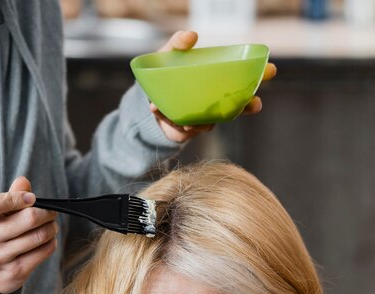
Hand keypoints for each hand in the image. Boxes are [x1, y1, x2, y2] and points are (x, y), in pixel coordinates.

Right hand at [0, 177, 57, 293]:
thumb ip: (9, 197)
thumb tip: (23, 181)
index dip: (16, 198)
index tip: (31, 198)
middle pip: (28, 219)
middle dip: (46, 213)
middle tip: (51, 212)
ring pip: (39, 236)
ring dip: (51, 228)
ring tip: (51, 225)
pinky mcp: (15, 272)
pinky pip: (44, 252)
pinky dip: (51, 242)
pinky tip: (48, 240)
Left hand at [150, 31, 276, 140]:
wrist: (148, 101)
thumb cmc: (164, 75)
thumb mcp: (168, 55)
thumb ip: (178, 43)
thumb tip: (192, 36)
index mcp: (215, 81)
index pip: (243, 79)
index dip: (259, 75)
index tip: (271, 70)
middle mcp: (214, 101)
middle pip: (238, 104)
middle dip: (249, 104)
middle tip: (257, 104)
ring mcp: (203, 117)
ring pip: (213, 121)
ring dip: (208, 121)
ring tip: (194, 120)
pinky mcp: (189, 129)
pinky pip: (192, 131)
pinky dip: (186, 126)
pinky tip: (181, 123)